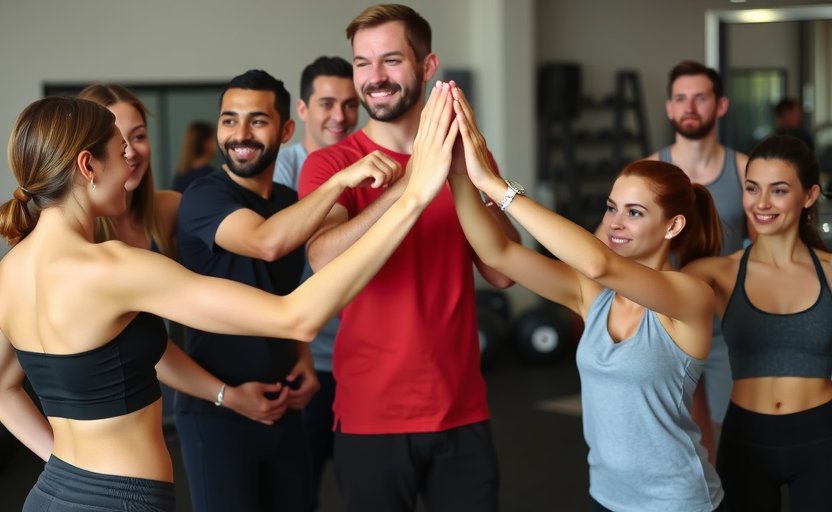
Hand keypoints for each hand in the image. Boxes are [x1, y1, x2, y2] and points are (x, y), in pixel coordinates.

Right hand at [223, 381, 288, 424]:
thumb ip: (271, 387)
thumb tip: (280, 387)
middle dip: (285, 402)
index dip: (286, 394)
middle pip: (281, 410)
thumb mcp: (259, 386)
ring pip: (276, 417)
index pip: (281, 401)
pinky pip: (268, 421)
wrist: (232, 398)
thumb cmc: (245, 390)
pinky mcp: (256, 418)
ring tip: (281, 401)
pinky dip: (274, 417)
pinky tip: (274, 412)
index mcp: (266, 406)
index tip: (286, 387)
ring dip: (281, 410)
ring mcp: (260, 417)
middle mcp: (265, 414)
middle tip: (285, 394)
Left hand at [285, 358, 319, 409]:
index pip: (301, 392)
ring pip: (302, 404)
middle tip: (280, 398)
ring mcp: (313, 393)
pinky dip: (294, 404)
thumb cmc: (301, 364)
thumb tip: (289, 378)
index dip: (291, 393)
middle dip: (290, 400)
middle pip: (302, 400)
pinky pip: (302, 404)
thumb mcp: (298, 366)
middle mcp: (315, 389)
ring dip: (292, 404)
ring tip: (282, 400)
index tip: (282, 391)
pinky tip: (286, 401)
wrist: (307, 363)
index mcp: (313, 383)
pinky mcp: (310, 395)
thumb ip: (294, 372)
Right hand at [336, 150, 401, 188]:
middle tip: (381, 185)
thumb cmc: (362, 179)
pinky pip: (382, 177)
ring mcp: (372, 158)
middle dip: (391, 180)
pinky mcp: (368, 165)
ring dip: (383, 183)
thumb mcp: (378, 174)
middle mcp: (377, 153)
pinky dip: (378, 184)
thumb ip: (389, 173)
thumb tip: (403, 179)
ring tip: (375, 184)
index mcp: (381, 154)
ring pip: (389, 174)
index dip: (395, 177)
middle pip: (396, 169)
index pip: (398, 166)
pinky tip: (372, 185)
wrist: (345, 180)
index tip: (386, 183)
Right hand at [405, 81, 458, 204]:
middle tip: (444, 83)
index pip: (426, 117)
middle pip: (432, 116)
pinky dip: (453, 126)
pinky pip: (449, 139)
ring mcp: (433, 148)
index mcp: (420, 141)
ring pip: (440, 123)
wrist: (416, 194)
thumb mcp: (417, 158)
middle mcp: (425, 141)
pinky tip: (458, 116)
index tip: (436, 89)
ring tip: (451, 93)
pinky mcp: (442, 157)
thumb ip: (421, 147)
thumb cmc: (417, 180)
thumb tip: (421, 139)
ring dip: (446, 107)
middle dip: (439, 98)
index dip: (432, 101)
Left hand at [450, 85, 499, 190]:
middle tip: (450, 83)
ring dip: (460, 105)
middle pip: (465, 112)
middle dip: (458, 97)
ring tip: (453, 92)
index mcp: (469, 134)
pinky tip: (458, 114)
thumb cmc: (469, 169)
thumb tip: (448, 128)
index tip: (447, 88)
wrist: (483, 183)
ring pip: (467, 119)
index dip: (455, 101)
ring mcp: (474, 141)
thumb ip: (456, 138)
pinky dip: (462, 123)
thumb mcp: (460, 150)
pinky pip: (467, 134)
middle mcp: (473, 134)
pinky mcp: (473, 149)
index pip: (461, 114)